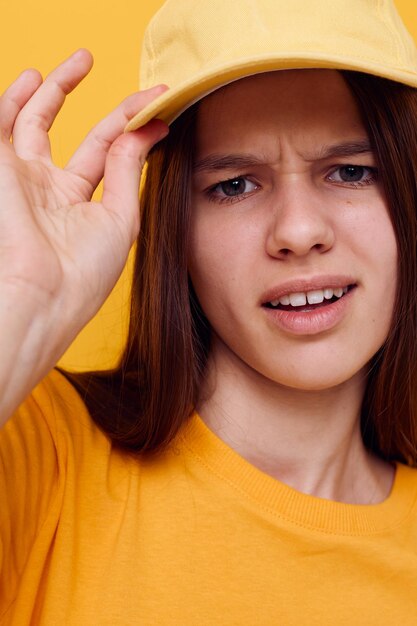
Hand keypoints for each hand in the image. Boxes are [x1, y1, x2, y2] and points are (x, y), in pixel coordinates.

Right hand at [0, 48, 167, 342]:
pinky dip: (13, 101)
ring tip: (78, 62)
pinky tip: (33, 77)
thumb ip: (127, 170)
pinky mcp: (0, 168)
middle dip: (90, 101)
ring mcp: (23, 176)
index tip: (159, 105)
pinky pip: (3, 124)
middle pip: (70, 132)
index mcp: (79, 203)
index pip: (106, 150)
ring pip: (33, 121)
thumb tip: (144, 130)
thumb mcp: (120, 218)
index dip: (131, 124)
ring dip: (50, 89)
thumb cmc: (84, 272)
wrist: (44, 294)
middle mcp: (50, 188)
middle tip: (106, 66)